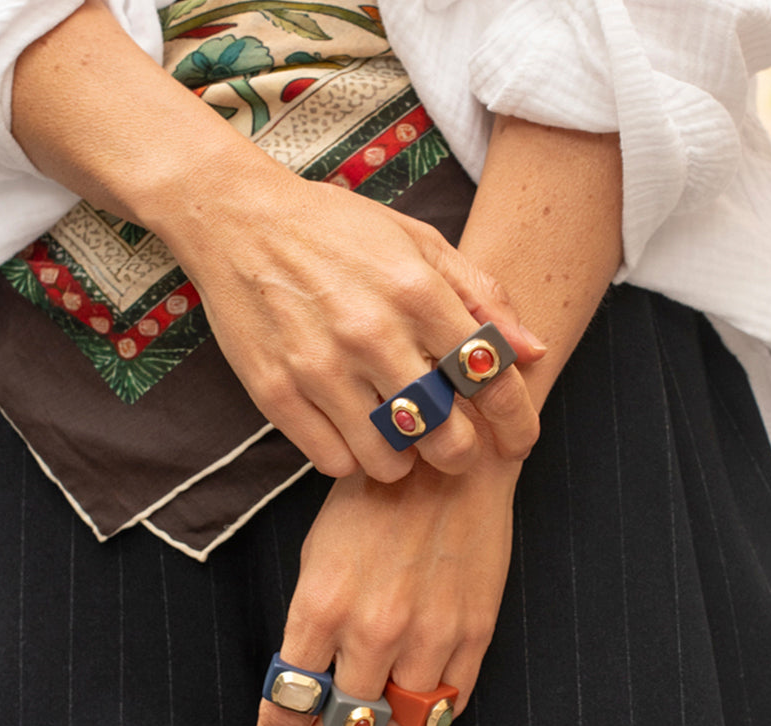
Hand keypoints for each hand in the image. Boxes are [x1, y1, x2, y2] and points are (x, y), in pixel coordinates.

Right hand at [156, 167, 544, 481]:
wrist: (238, 220)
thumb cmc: (337, 230)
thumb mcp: (418, 242)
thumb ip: (482, 295)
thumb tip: (532, 352)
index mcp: (417, 291)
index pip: (490, 378)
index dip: (517, 423)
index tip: (518, 442)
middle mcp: (371, 333)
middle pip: (444, 435)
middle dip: (460, 452)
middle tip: (452, 444)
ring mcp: (319, 367)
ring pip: (389, 459)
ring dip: (404, 459)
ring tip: (398, 436)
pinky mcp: (276, 393)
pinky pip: (333, 461)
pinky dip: (353, 457)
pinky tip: (353, 432)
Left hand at [250, 451, 518, 725]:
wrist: (452, 461)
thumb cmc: (376, 497)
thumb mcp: (317, 551)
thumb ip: (309, 622)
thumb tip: (303, 679)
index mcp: (322, 605)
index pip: (289, 701)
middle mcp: (374, 630)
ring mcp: (430, 635)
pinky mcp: (474, 634)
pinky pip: (448, 708)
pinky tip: (409, 720)